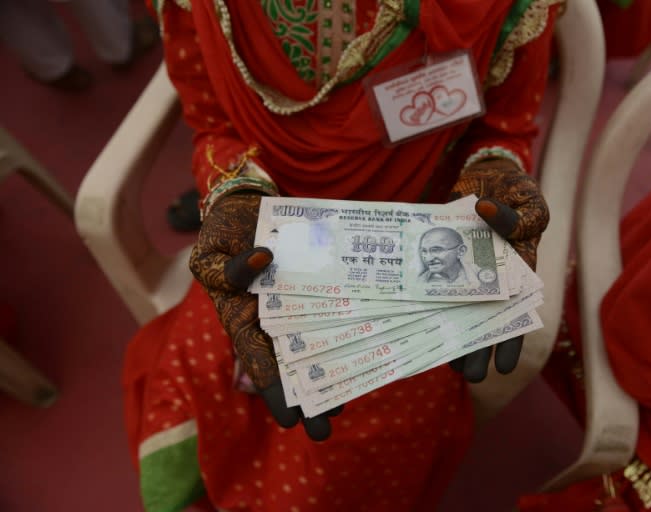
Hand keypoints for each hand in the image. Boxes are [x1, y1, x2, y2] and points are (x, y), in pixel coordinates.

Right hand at [189, 191, 341, 439]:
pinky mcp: (314, 287)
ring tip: (346, 401)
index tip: (291, 419)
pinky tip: (358, 349)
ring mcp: (294, 304)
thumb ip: (226, 267)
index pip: (257, 360)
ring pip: (312, 344)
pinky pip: (328, 311)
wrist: (246, 207)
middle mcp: (270, 318)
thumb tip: (263, 260)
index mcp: (241, 318)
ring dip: (327, 371)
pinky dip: (340, 330)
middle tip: (324, 428)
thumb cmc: (222, 233)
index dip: (274, 389)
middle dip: (305, 396)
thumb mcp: (209, 251)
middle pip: (289, 363)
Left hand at [448, 158, 548, 381]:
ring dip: (454, 334)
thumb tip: (488, 213)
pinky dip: (432, 301)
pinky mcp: (446, 258)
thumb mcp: (530, 202)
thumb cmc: (518, 192)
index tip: (503, 367)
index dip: (511, 341)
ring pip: (460, 310)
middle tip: (469, 376)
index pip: (517, 314)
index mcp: (519, 273)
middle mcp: (492, 279)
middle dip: (478, 349)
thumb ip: (517, 216)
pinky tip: (422, 322)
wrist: (489, 176)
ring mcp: (468, 271)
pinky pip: (438, 283)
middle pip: (485, 321)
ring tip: (443, 361)